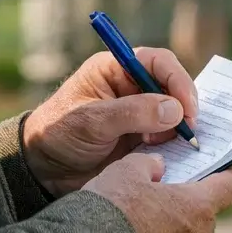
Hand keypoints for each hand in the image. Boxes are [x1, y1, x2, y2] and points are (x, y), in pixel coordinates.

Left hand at [21, 48, 199, 197]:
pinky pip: (168, 136)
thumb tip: (176, 110)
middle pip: (173, 86)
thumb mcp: (92, 121)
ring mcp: (139, 113)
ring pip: (175, 112)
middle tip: (188, 131)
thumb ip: (132, 113)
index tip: (187, 108)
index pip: (158, 62)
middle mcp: (131, 86)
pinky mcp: (142, 137)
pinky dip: (174, 144)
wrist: (44, 170)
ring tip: (166, 145)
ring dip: (179, 128)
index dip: (178, 80)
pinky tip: (169, 155)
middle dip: (184, 107)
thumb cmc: (58, 134)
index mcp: (115, 69)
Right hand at [84, 154, 231, 232]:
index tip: (216, 171)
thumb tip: (157, 167)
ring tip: (138, 227)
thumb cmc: (111, 209)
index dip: (223, 175)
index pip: (229, 187)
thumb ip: (149, 163)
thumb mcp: (127, 169)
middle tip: (159, 196)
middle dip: (186, 205)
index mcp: (198, 207)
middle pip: (203, 216)